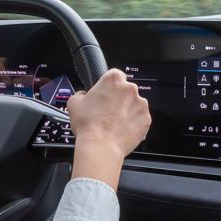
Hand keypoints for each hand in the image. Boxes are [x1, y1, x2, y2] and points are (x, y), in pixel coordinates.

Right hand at [67, 69, 150, 188]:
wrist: (100, 146)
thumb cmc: (88, 124)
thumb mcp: (74, 103)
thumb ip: (81, 94)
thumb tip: (84, 95)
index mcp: (113, 80)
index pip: (115, 75)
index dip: (110, 85)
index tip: (106, 93)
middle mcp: (130, 89)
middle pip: (126, 90)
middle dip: (119, 99)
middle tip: (108, 111)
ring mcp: (141, 104)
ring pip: (134, 104)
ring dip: (127, 111)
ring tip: (115, 123)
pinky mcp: (146, 119)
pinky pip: (140, 118)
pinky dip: (134, 123)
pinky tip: (122, 130)